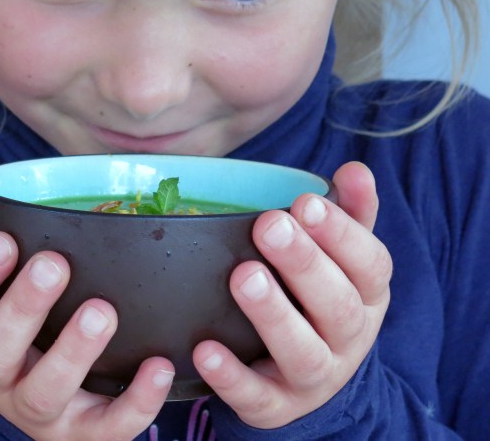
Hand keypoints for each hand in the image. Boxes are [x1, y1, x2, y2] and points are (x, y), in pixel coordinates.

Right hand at [0, 163, 175, 440]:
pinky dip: (134, 404)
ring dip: (72, 353)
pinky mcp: (83, 435)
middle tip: (54, 264)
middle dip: (21, 310)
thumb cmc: (16, 323)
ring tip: (103, 310)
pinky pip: (105, 430)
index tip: (2, 241)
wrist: (55, 398)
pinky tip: (157, 366)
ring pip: (43, 396)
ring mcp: (37, 411)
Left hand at [193, 161, 391, 427]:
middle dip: (304, 264)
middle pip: (337, 305)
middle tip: (268, 225)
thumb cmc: (317, 301)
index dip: (341, 234)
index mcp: (366, 296)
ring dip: (273, 314)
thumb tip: (354, 169)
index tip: (305, 202)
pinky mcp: (274, 406)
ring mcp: (313, 378)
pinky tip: (205, 349)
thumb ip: (347, 216)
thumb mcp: (340, 261)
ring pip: (303, 353)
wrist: (306, 381)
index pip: (369, 265)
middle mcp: (348, 339)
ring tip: (243, 276)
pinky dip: (231, 376)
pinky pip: (256, 396)